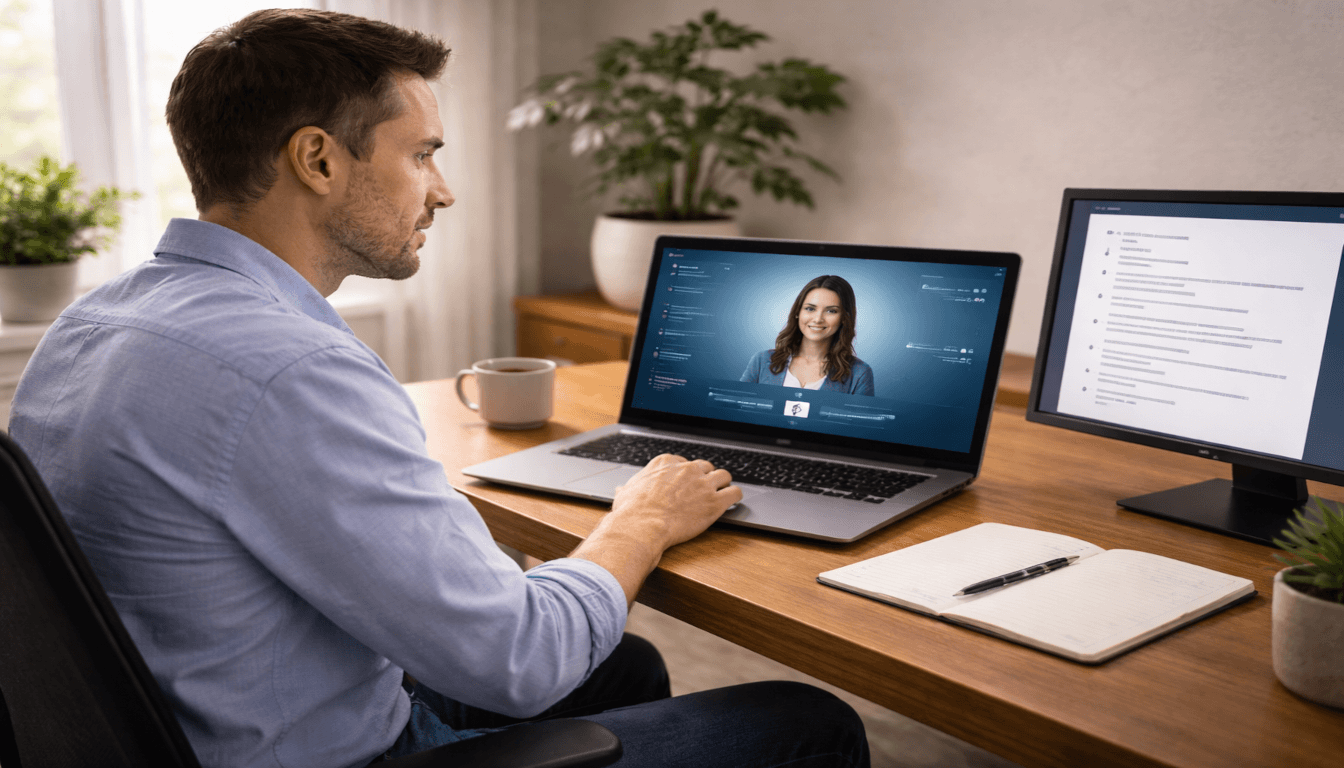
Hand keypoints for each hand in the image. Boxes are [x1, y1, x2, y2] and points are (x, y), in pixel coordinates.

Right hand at [610, 453, 742, 549]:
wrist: (642, 525)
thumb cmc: (632, 511)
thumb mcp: (626, 492)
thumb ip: (629, 488)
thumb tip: (623, 490)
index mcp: (666, 463)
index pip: (684, 462)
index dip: (687, 474)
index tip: (687, 483)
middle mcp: (687, 469)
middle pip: (705, 466)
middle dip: (705, 477)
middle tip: (704, 489)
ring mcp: (703, 484)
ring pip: (724, 475)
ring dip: (723, 483)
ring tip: (723, 492)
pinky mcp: (714, 502)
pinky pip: (735, 493)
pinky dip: (736, 496)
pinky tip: (734, 501)